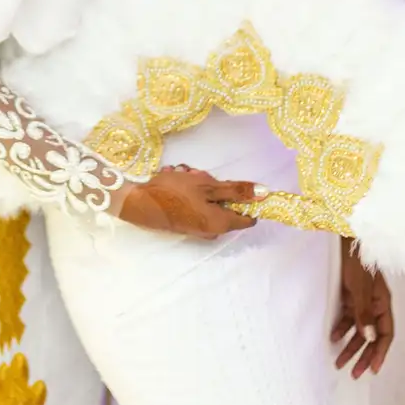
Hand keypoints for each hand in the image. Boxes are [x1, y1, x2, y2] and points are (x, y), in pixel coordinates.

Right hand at [117, 166, 265, 239]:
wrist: (139, 204)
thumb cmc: (175, 194)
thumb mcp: (208, 186)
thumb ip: (237, 191)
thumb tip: (265, 194)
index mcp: (222, 223)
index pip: (248, 217)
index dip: (248, 199)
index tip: (236, 184)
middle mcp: (212, 230)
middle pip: (225, 204)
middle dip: (214, 185)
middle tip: (197, 174)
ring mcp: (197, 227)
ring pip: (208, 200)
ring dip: (198, 184)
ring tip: (181, 174)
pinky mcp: (185, 222)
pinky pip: (195, 203)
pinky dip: (188, 190)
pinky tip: (174, 179)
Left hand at [332, 237, 394, 377]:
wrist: (346, 237)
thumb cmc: (357, 260)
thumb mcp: (360, 288)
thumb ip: (363, 313)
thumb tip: (368, 338)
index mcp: (383, 304)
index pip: (385, 335)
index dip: (380, 353)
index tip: (372, 370)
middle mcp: (374, 304)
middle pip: (371, 336)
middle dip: (363, 356)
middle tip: (353, 374)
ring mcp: (362, 300)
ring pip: (358, 329)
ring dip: (350, 346)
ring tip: (339, 362)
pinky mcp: (350, 295)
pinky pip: (347, 317)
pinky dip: (341, 328)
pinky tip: (333, 337)